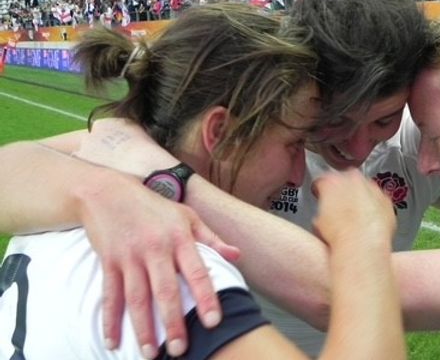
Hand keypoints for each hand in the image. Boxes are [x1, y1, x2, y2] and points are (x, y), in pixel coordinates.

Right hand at [74, 119, 239, 356]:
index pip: (197, 272)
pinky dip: (110, 320)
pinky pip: (110, 295)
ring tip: (150, 354)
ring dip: (143, 328)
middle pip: (165, 291)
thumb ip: (211, 239)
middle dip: (173, 323)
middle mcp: (155, 248)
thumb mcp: (187, 216)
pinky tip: (113, 341)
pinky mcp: (108, 262)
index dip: (206, 297)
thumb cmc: (153, 207)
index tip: (214, 321)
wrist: (107, 192)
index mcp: (180, 238)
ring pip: (136, 298)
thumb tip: (237, 256)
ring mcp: (130, 256)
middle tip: (180, 350)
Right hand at [312, 170, 395, 246]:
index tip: (321, 197)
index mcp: (332, 181)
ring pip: (364, 189)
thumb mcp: (318, 222)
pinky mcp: (386, 200)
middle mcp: (353, 180)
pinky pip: (378, 201)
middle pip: (345, 180)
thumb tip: (323, 217)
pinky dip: (374, 208)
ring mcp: (372, 188)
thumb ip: (321, 210)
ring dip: (360, 199)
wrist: (362, 244)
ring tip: (355, 217)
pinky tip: (369, 222)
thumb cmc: (340, 234)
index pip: (322, 181)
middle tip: (340, 208)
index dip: (321, 191)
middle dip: (343, 192)